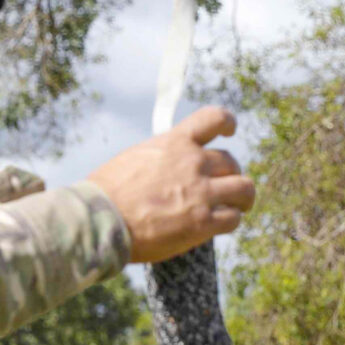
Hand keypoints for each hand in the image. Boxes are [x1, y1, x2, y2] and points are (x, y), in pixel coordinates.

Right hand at [88, 107, 256, 263]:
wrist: (101, 219)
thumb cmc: (107, 193)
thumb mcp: (136, 157)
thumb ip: (161, 157)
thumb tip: (167, 167)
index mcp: (175, 142)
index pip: (213, 119)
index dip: (227, 123)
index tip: (229, 131)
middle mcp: (193, 163)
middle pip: (232, 163)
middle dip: (232, 175)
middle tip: (227, 188)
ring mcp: (200, 193)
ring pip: (244, 189)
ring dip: (243, 198)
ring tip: (238, 207)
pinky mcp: (201, 222)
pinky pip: (233, 219)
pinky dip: (230, 221)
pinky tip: (220, 225)